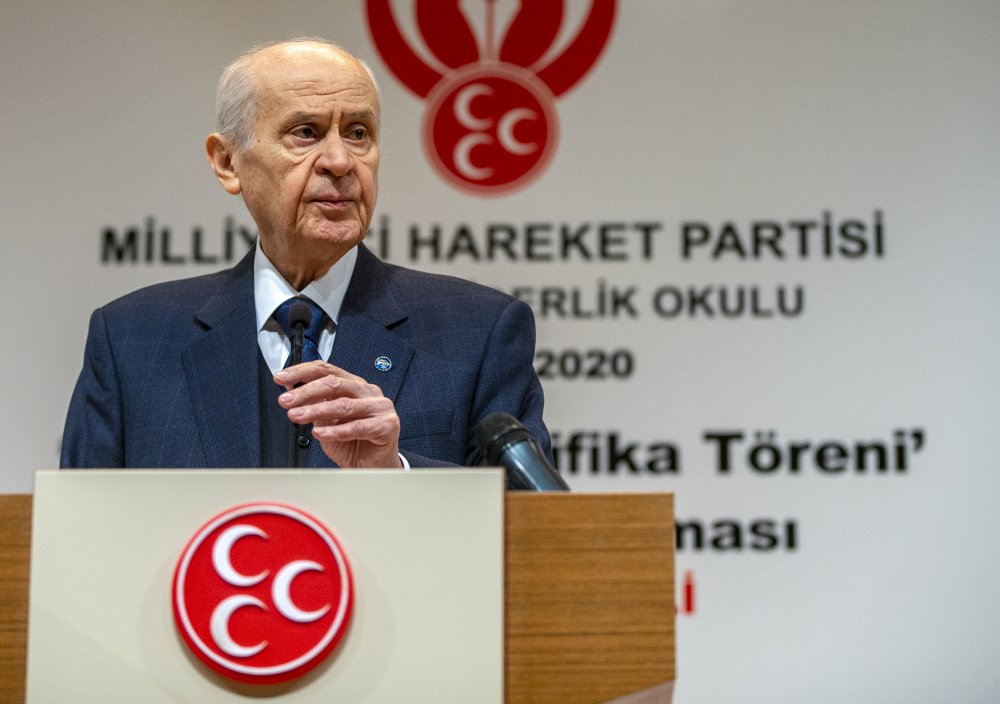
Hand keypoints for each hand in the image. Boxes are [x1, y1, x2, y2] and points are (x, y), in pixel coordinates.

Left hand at [275, 361, 401, 468]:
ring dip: (316, 410)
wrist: (373, 467)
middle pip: (334, 384)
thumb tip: (291, 391)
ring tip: (297, 416)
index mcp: (354, 385)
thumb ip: (314, 405)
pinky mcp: (387, 425)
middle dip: (305, 392)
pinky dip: (335, 431)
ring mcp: (379, 407)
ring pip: (344, 404)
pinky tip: (320, 433)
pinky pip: (357, 427)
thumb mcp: (327, 421)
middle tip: (286, 401)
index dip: (302, 372)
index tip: (282, 378)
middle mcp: (367, 392)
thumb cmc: (354, 443)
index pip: (327, 370)